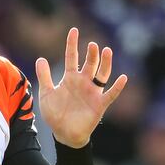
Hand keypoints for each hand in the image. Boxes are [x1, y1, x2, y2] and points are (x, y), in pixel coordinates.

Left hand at [35, 28, 127, 147]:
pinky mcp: (99, 104)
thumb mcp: (46, 94)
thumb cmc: (55, 113)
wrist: (64, 133)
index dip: (72, 44)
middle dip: (91, 54)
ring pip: (102, 74)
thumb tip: (40, 58)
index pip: (71, 57)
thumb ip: (44, 77)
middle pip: (89, 64)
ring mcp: (92, 92)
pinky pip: (110, 94)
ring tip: (107, 51)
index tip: (73, 30)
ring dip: (105, 64)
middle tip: (91, 44)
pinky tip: (123, 78)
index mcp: (70, 78)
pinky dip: (117, 87)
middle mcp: (83, 82)